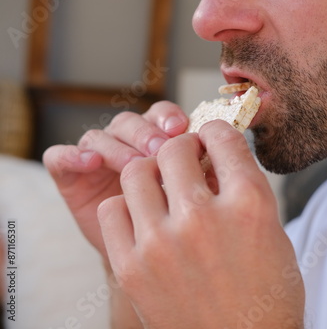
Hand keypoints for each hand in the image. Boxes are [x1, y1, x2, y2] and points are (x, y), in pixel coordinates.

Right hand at [43, 102, 188, 258]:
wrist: (146, 260)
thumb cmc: (172, 226)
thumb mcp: (189, 198)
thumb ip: (199, 175)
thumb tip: (216, 161)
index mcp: (157, 140)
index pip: (160, 115)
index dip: (168, 117)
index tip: (182, 129)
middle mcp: (126, 143)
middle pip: (131, 123)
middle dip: (145, 133)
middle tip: (159, 149)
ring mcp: (97, 157)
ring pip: (100, 136)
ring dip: (117, 147)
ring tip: (133, 163)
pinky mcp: (69, 174)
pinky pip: (60, 156)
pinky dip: (73, 155)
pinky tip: (91, 162)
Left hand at [98, 120, 304, 328]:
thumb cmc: (267, 294)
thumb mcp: (272, 233)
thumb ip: (241, 190)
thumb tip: (213, 161)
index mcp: (249, 204)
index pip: (221, 137)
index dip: (214, 133)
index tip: (210, 140)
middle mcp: (204, 217)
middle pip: (175, 149)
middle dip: (182, 148)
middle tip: (185, 161)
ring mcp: (163, 243)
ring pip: (137, 173)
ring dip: (151, 172)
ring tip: (161, 188)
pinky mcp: (132, 269)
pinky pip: (112, 210)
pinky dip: (127, 206)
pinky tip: (143, 217)